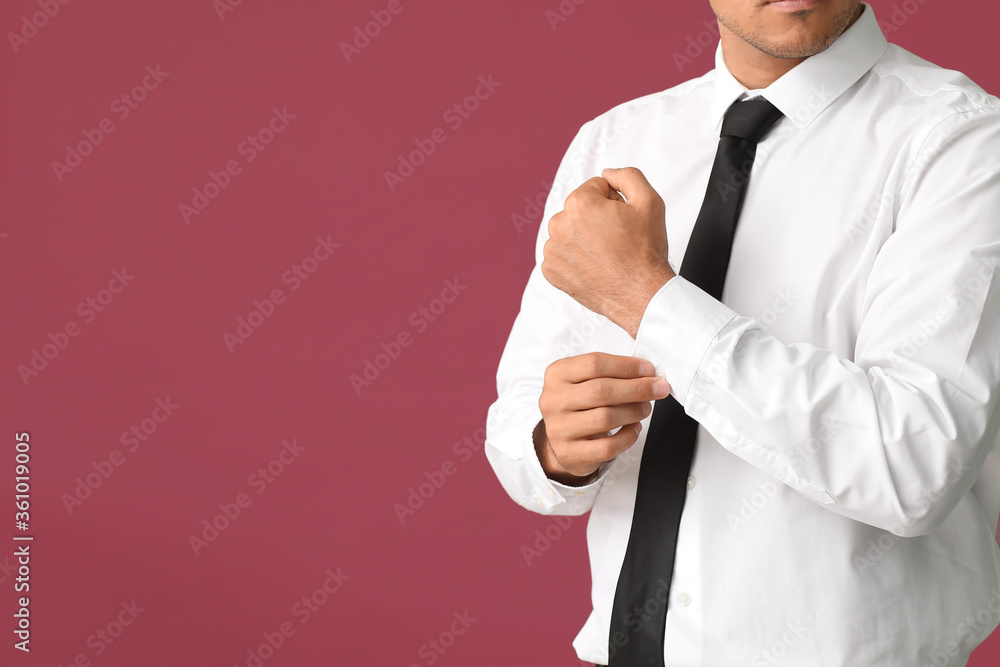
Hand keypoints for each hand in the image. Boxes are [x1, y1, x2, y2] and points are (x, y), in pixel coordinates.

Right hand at [534, 352, 671, 484]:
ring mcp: (558, 429)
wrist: (563, 439)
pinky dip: (628, 436)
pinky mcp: (569, 453)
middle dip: (637, 388)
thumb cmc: (581, 404)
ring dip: (633, 411)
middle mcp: (553, 400)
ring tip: (645, 408)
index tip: (648, 370)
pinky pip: (607, 446)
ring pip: (605, 418)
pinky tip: (634, 428)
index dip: (626, 366)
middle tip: (658, 389)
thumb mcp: (586, 380)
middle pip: (600, 390)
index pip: (594, 364)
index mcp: (557, 374)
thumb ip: (612, 373)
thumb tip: (648, 374)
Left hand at [541, 167, 676, 337]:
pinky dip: (575, 258)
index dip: (613, 201)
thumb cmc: (644, 252)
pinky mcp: (551, 271)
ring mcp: (553, 250)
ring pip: (569, 231)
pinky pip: (561, 255)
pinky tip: (593, 265)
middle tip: (616, 238)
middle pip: (579, 209)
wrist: (640, 293)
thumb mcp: (649, 200)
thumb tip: (607, 174)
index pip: (595, 188)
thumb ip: (627, 176)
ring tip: (605, 253)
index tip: (622, 220)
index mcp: (579, 204)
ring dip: (584, 237)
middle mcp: (559, 225)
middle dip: (596, 218)